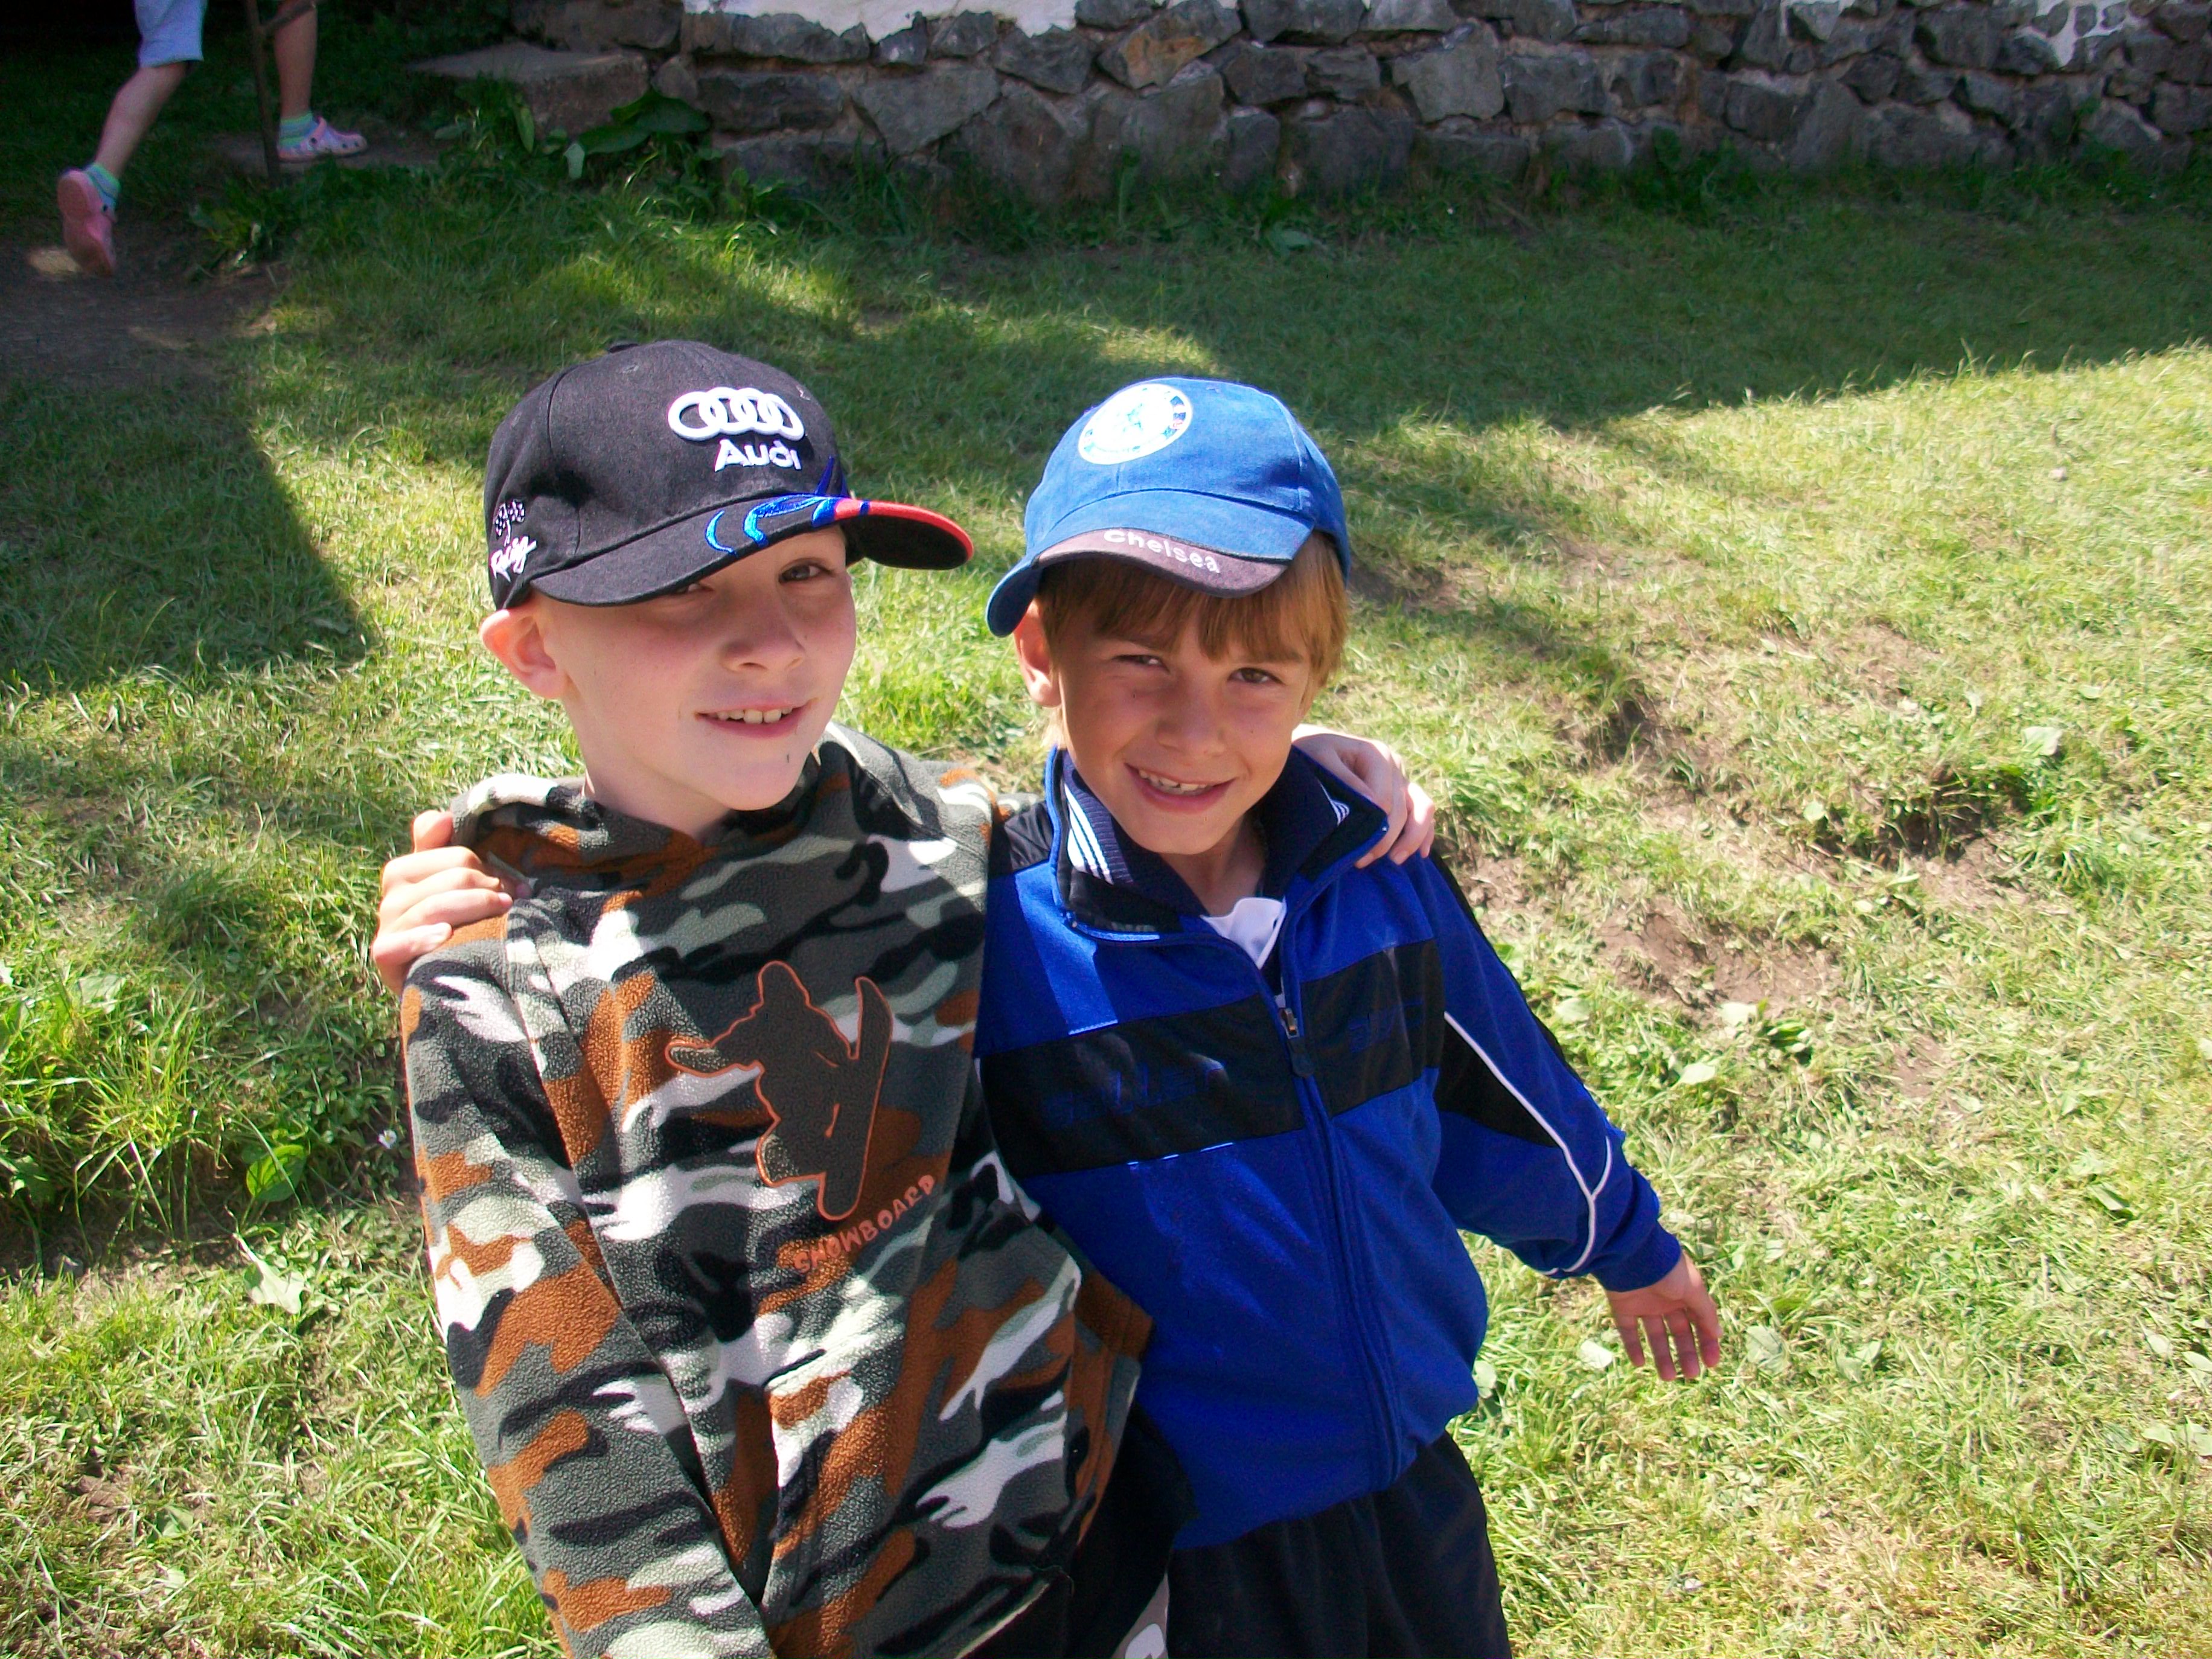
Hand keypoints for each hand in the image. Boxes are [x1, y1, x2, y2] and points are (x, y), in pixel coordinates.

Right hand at [371, 810, 519, 994]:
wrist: (442, 984)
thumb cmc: (453, 928)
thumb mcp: (452, 889)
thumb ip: (444, 850)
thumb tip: (441, 816)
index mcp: (404, 871)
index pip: (455, 856)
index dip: (490, 868)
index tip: (518, 886)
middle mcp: (391, 896)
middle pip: (451, 879)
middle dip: (489, 888)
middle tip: (515, 903)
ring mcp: (386, 925)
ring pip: (434, 906)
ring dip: (475, 908)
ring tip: (503, 914)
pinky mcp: (383, 955)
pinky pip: (398, 942)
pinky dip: (422, 938)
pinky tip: (445, 937)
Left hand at [1290, 726, 1436, 866]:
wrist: (1310, 748)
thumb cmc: (1310, 754)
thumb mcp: (1319, 759)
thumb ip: (1344, 779)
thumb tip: (1375, 805)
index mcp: (1377, 754)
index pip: (1385, 798)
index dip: (1375, 826)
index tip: (1356, 851)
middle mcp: (1394, 765)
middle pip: (1401, 808)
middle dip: (1385, 839)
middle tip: (1362, 862)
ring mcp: (1400, 778)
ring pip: (1422, 807)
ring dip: (1412, 837)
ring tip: (1395, 859)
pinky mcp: (1402, 790)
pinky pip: (1422, 810)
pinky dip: (1424, 831)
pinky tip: (1421, 853)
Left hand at [1604, 1255, 1721, 1382]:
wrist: (1631, 1253)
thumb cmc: (1667, 1269)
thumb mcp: (1693, 1289)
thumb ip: (1706, 1312)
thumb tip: (1718, 1334)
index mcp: (1685, 1293)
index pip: (1699, 1322)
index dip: (1707, 1342)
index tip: (1712, 1363)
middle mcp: (1665, 1299)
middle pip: (1678, 1332)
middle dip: (1686, 1354)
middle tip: (1691, 1375)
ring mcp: (1643, 1303)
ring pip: (1654, 1335)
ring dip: (1662, 1356)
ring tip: (1668, 1377)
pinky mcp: (1622, 1306)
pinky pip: (1628, 1330)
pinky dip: (1633, 1346)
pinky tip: (1640, 1363)